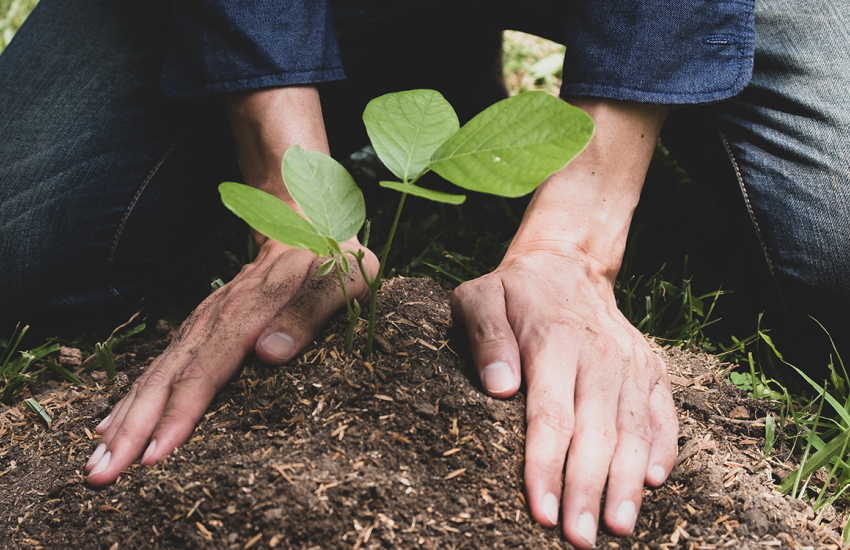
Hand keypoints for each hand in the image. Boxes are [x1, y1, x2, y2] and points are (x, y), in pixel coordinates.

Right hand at [85, 238, 377, 485]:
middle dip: (134, 429)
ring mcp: (203, 322)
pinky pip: (160, 366)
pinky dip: (132, 398)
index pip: (208, 368)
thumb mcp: (343, 279)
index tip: (156, 454)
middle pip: (168, 378)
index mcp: (251, 308)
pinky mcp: (199, 328)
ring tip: (96, 465)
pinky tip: (109, 428)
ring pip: (156, 374)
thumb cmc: (331, 260)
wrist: (302, 225)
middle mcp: (216, 317)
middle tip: (102, 475)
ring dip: (125, 420)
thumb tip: (271, 353)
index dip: (180, 413)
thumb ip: (311, 311)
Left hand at [452, 245, 677, 548]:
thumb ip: (485, 336)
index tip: (542, 511)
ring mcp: (631, 365)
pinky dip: (663, 448)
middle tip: (578, 538)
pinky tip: (654, 483)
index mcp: (555, 342)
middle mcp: (601, 356)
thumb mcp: (481, 297)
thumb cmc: (515, 291)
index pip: (552, 416)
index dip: (547, 467)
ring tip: (618, 527)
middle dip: (587, 490)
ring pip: (633, 432)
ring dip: (627, 483)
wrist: (566, 265)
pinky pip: (664, 415)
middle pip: (596, 434)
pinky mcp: (651, 370)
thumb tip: (498, 387)